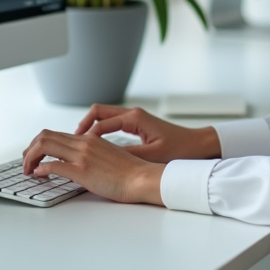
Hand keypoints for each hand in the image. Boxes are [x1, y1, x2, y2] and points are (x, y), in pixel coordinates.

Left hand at [21, 130, 163, 204]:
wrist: (142, 178)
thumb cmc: (129, 172)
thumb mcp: (107, 156)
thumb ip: (91, 154)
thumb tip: (76, 161)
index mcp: (89, 139)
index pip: (55, 134)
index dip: (39, 143)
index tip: (34, 154)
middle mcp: (83, 143)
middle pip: (45, 136)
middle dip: (29, 149)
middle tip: (25, 162)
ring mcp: (82, 156)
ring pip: (44, 146)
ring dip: (30, 158)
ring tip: (27, 170)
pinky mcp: (82, 171)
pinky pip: (53, 165)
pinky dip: (40, 169)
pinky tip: (38, 176)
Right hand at [74, 104, 221, 162]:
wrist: (198, 145)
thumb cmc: (180, 149)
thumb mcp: (151, 155)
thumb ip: (127, 155)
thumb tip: (105, 157)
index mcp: (134, 118)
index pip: (101, 122)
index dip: (86, 135)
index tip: (76, 146)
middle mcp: (133, 114)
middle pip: (98, 112)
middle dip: (83, 124)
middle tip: (71, 140)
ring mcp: (135, 118)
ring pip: (104, 116)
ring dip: (91, 127)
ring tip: (79, 142)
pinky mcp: (137, 125)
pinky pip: (112, 123)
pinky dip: (101, 130)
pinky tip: (96, 144)